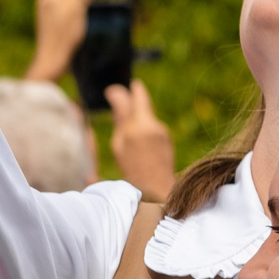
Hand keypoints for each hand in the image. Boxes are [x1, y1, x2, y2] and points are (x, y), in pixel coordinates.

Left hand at [26, 0, 97, 82]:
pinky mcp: (52, 27)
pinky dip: (75, 22)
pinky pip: (69, 17)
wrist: (52, 60)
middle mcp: (45, 3)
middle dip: (81, 3)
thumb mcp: (75, 8)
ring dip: (79, 13)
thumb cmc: (65, 35)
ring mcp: (47, 15)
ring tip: (76, 28)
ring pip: (72, 6)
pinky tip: (73, 32)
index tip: (84, 9)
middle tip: (80, 20)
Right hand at [105, 75, 175, 200]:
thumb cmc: (131, 173)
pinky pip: (152, 125)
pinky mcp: (166, 138)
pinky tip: (139, 134)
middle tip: (131, 86)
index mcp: (135, 127)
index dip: (120, 93)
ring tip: (130, 113)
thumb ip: (120, 119)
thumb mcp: (119, 146)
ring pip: (147, 114)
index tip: (112, 89)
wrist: (157, 191)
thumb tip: (117, 97)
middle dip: (136, 94)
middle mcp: (151, 125)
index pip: (128, 100)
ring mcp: (161, 130)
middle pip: (142, 102)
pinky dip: (144, 125)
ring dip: (139, 112)